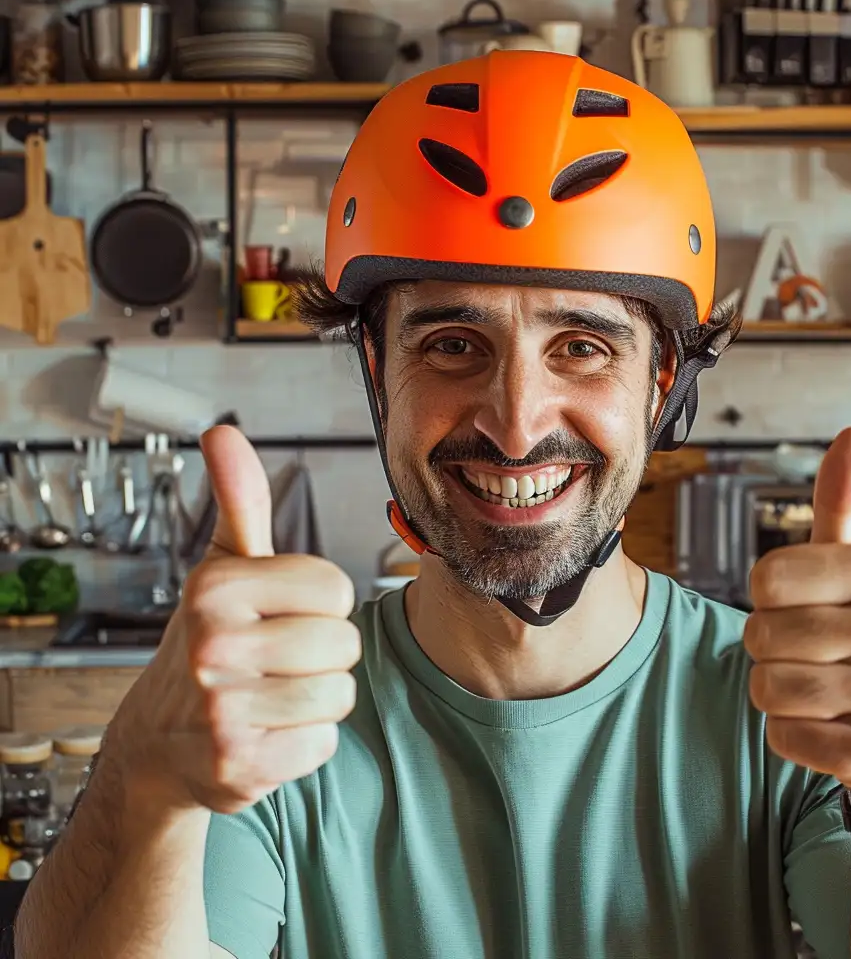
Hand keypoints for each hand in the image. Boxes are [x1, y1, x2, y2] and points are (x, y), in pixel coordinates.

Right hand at [103, 425, 359, 816]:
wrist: (158, 743)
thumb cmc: (211, 639)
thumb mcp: (224, 566)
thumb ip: (239, 500)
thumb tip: (222, 431)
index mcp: (217, 589)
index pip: (337, 589)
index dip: (321, 604)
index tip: (280, 613)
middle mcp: (212, 647)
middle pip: (343, 644)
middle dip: (322, 654)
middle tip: (275, 661)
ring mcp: (221, 713)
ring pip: (338, 694)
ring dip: (317, 699)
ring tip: (272, 695)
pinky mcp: (237, 768)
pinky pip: (323, 743)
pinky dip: (305, 743)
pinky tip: (266, 735)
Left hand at [744, 426, 850, 829]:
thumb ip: (842, 497)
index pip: (767, 577)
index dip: (770, 597)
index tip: (807, 605)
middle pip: (761, 636)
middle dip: (769, 648)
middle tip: (811, 653)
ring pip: (767, 688)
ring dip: (775, 693)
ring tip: (817, 687)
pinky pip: (783, 736)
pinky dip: (791, 735)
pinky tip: (826, 726)